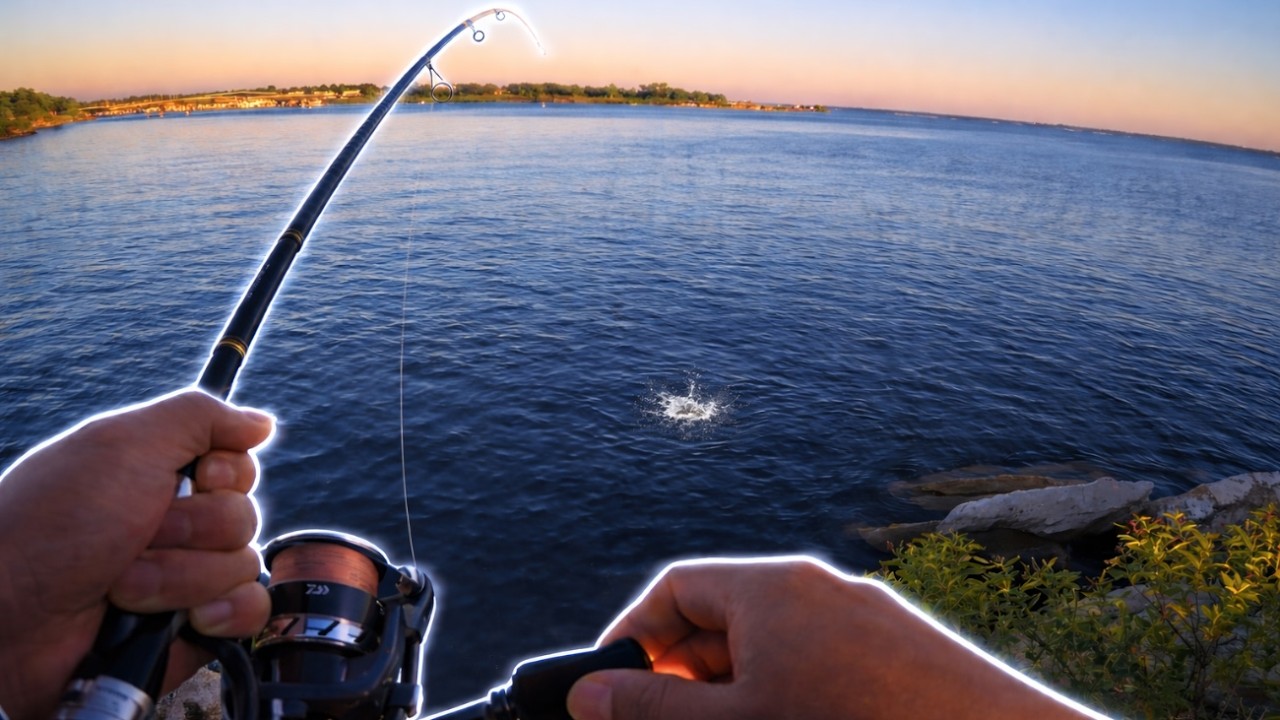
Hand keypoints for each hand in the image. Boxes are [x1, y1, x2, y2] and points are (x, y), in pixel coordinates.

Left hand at [0, 390, 274, 719]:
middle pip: (244, 516)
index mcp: (161, 477)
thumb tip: (262, 422)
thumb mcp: (121, 445)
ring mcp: (186, 580)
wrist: (8, 618)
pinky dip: (221, 614)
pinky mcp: (193, 630)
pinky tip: (186, 620)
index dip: (224, 474)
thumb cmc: (51, 524)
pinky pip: (248, 612)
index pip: (240, 466)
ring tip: (123, 588)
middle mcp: (177, 526)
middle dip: (192, 530)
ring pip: (242, 565)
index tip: (192, 478)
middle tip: (134, 537)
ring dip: (181, 578)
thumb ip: (198, 417)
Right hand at [567, 557, 1106, 719]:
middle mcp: (816, 588)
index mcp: (772, 587)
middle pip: (721, 616)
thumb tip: (587, 699)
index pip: (675, 588)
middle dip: (680, 675)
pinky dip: (782, 688)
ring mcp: (861, 616)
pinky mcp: (893, 648)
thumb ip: (653, 712)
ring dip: (731, 687)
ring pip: (771, 643)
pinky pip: (816, 657)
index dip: (634, 637)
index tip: (609, 689)